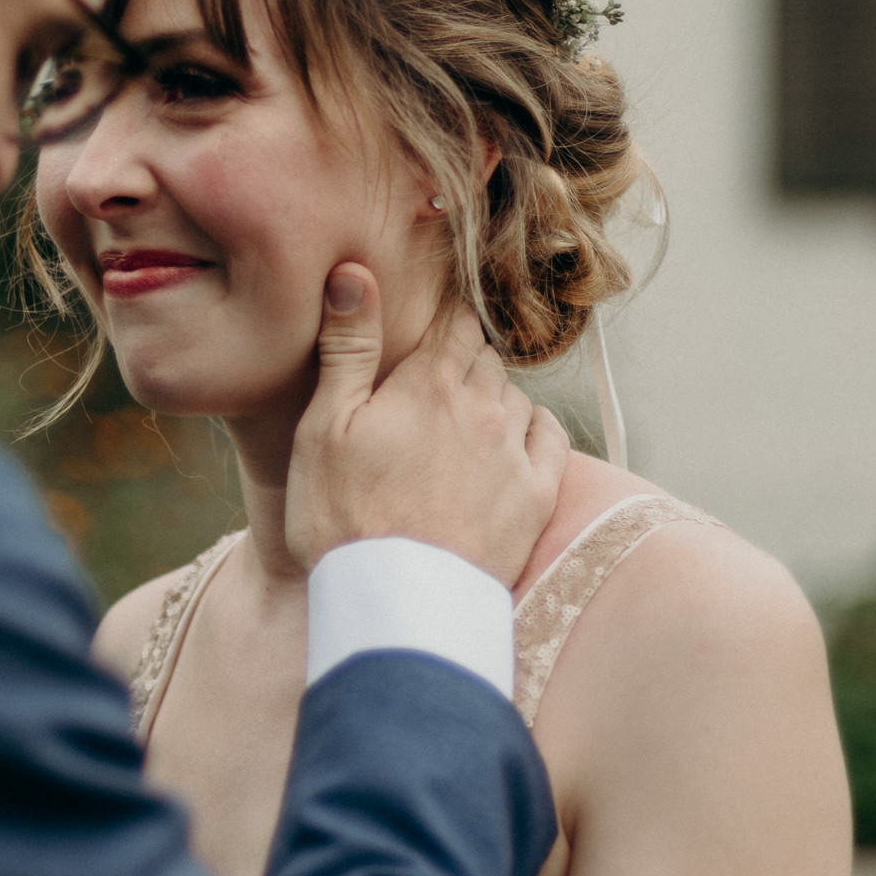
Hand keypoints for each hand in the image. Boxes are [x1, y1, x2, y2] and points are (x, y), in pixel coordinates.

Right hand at [285, 265, 566, 584]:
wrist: (397, 604)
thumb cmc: (343, 518)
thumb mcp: (324, 427)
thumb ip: (348, 347)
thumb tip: (355, 272)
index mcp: (428, 384)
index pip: (454, 325)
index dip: (445, 319)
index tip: (436, 323)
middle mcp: (482, 408)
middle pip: (485, 359)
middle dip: (465, 359)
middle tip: (439, 378)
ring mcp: (514, 452)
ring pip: (517, 396)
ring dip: (496, 397)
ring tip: (467, 419)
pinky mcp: (537, 495)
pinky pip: (551, 438)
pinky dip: (534, 429)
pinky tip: (513, 442)